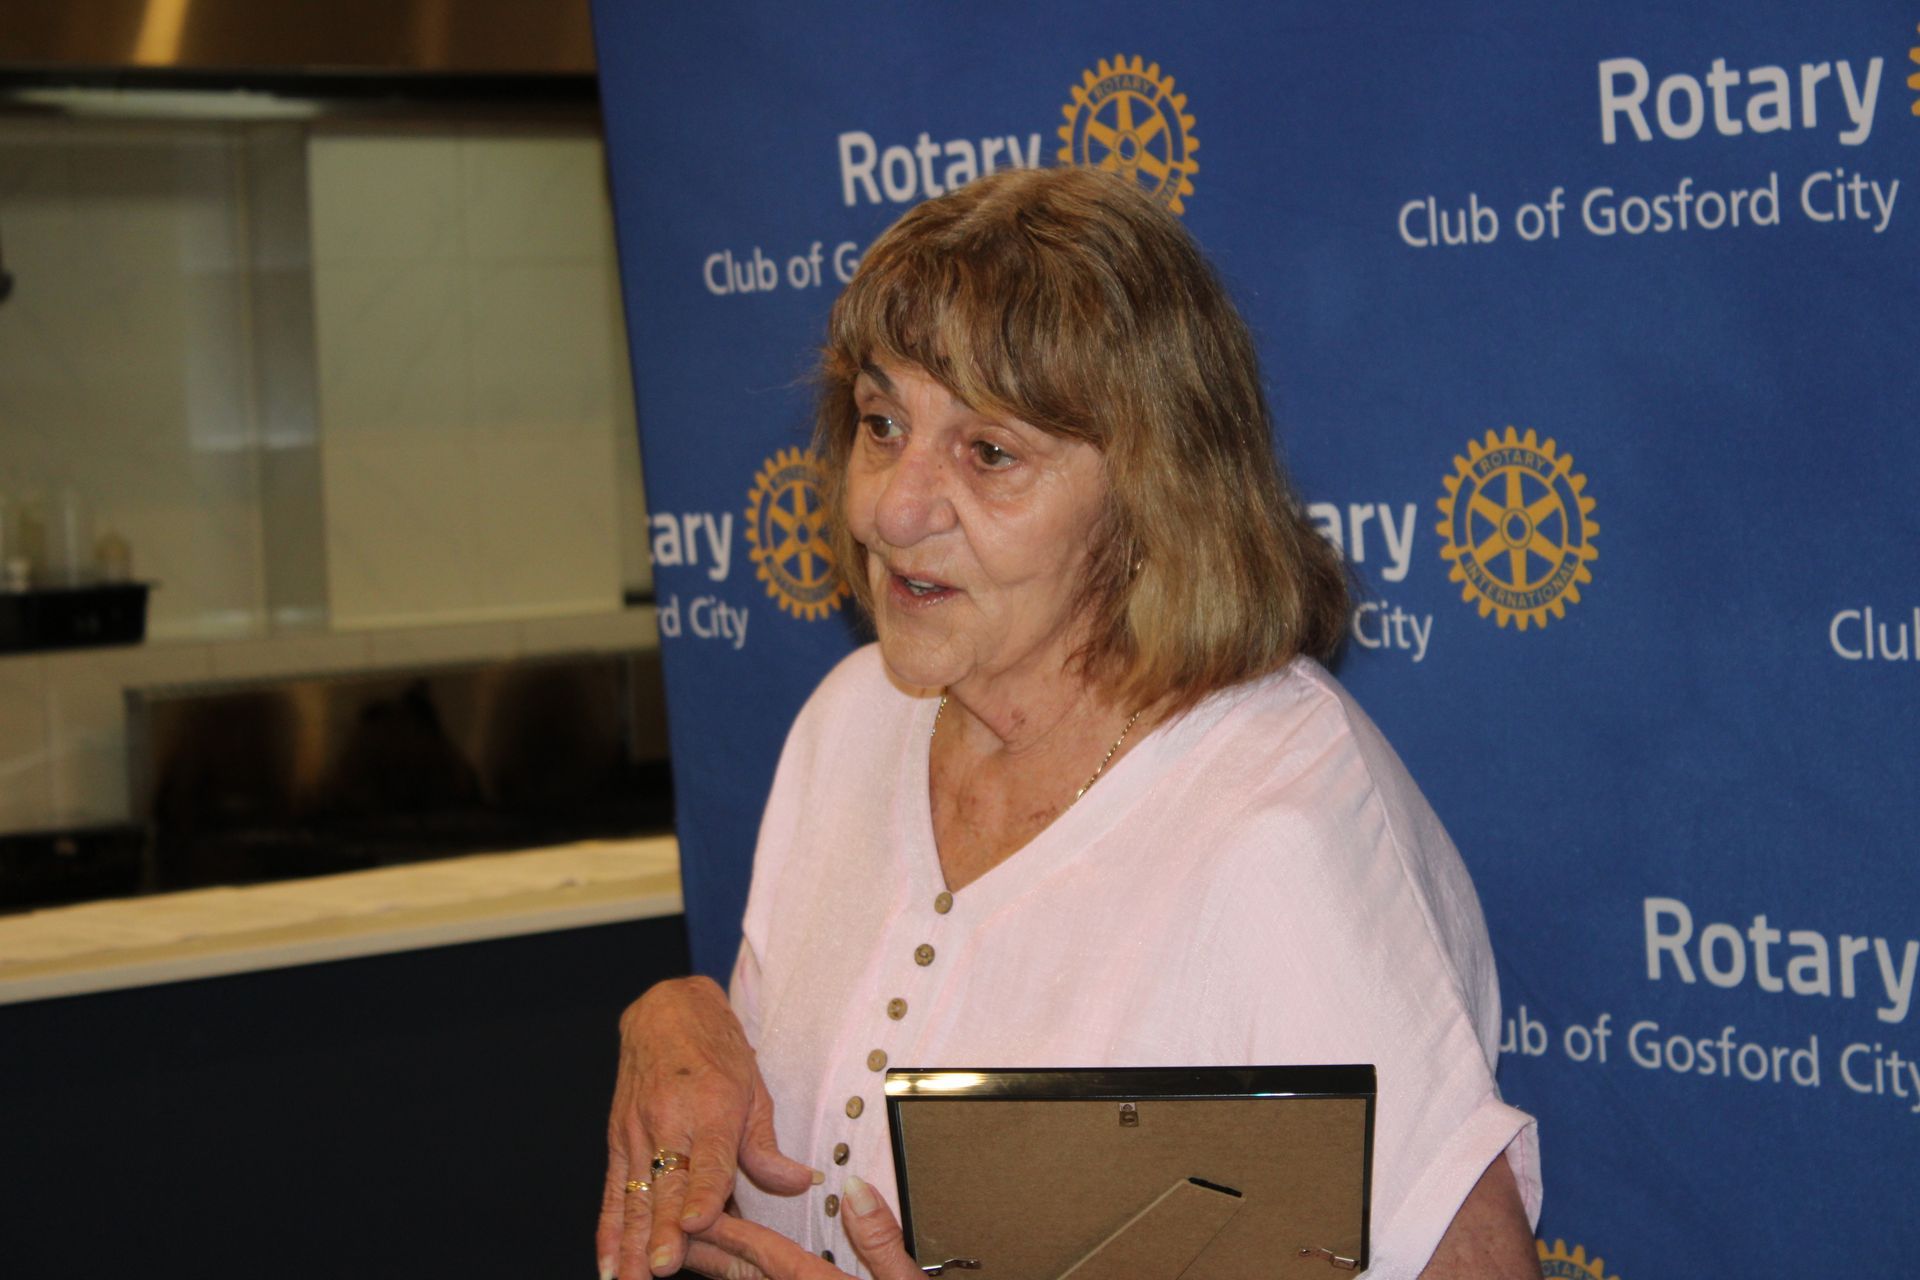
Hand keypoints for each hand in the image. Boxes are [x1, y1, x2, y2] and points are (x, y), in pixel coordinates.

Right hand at [597, 977, 818, 1278]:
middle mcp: (668, 1120)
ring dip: (631, 1243)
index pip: (707, 1158)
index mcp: (711, 1107)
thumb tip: (799, 1181)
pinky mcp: (617, 1140)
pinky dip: (607, 1229)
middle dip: (662, 1231)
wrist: (665, 1011)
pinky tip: (606, 1262)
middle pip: (667, 1184)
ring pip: (634, 1195)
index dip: (702, 1194)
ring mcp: (637, 1131)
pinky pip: (612, 1191)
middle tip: (661, 1268)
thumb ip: (766, 1144)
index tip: (696, 1225)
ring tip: (628, 1279)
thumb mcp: (753, 1088)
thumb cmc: (716, 1050)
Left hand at [684, 1175, 924, 1279]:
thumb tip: (855, 1188)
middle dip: (708, 1250)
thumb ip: (881, 1240)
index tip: (698, 1209)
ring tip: (690, 1254)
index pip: (767, 1254)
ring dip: (720, 1272)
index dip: (730, 1229)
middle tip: (673, 1228)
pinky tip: (739, 1276)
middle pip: (745, 1276)